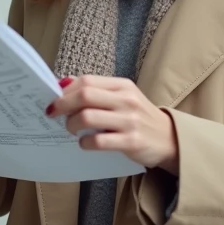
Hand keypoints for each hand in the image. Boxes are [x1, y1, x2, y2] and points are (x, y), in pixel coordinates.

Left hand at [45, 75, 178, 173]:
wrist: (170, 139)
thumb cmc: (140, 118)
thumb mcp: (123, 97)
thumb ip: (98, 91)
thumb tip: (64, 84)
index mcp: (123, 86)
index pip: (87, 81)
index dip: (65, 90)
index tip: (54, 99)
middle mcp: (126, 100)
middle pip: (84, 96)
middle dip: (62, 105)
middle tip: (54, 114)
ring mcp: (129, 121)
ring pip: (87, 117)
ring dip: (71, 125)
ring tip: (71, 129)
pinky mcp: (131, 142)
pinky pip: (98, 141)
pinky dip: (85, 143)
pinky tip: (85, 143)